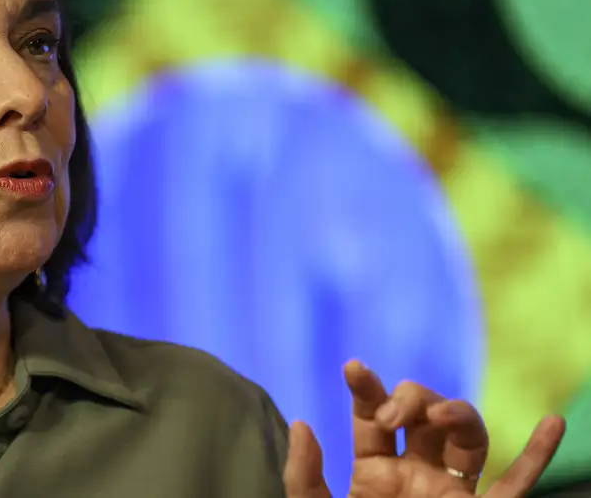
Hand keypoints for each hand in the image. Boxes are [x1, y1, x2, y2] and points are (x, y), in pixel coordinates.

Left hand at [283, 360, 565, 497]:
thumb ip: (306, 476)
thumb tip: (301, 424)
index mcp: (374, 473)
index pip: (372, 416)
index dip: (366, 388)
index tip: (353, 368)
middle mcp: (417, 475)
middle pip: (423, 416)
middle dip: (410, 398)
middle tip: (391, 416)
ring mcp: (453, 494)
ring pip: (468, 437)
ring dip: (458, 412)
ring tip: (438, 414)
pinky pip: (518, 485)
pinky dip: (539, 455)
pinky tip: (551, 423)